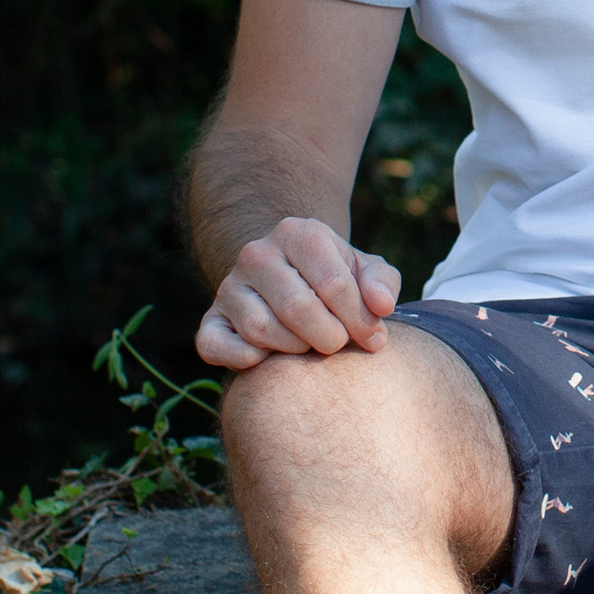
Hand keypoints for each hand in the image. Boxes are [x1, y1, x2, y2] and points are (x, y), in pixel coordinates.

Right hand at [195, 217, 401, 370]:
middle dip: (330, 337)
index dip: (359, 320)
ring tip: (310, 345)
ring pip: (261, 329)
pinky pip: (217, 346)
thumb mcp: (366, 272)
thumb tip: (382, 305)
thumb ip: (382, 283)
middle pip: (297, 307)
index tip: (374, 339)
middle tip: (339, 344)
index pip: (333, 283)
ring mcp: (228, 287)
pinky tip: (270, 358)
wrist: (290, 282)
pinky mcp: (210, 321)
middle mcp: (256, 254)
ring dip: (295, 349)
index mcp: (299, 234)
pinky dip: (246, 360)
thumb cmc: (335, 280)